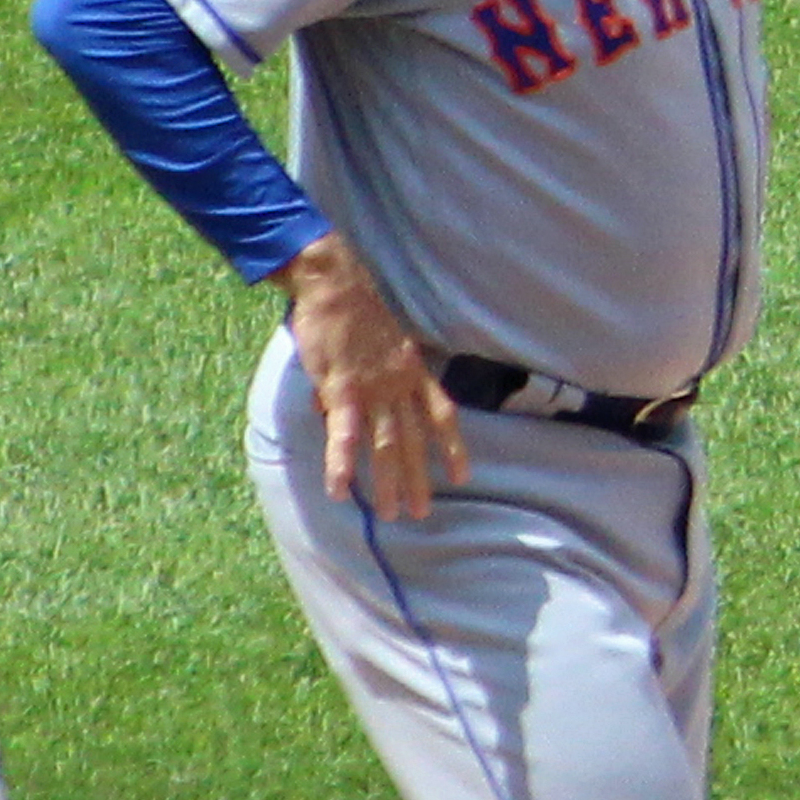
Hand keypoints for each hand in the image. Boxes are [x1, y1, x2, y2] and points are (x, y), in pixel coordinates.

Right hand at [268, 235, 468, 520]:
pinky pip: (344, 436)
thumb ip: (378, 373)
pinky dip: (341, 465)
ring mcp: (373, 391)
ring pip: (385, 446)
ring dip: (388, 483)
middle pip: (413, 440)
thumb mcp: (385, 340)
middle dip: (418, 479)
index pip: (442, 415)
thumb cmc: (355, 309)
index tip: (462, 475)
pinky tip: (339, 490)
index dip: (452, 446)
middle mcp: (399, 386)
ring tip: (391, 513)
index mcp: (413, 371)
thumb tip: (354, 402)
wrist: (336, 285)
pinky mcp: (342, 392)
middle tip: (422, 513)